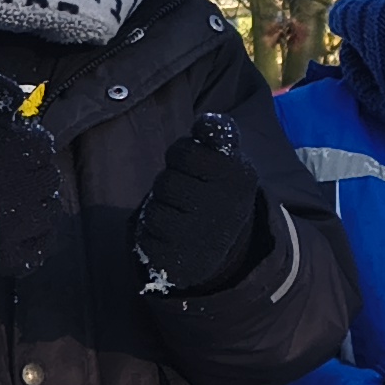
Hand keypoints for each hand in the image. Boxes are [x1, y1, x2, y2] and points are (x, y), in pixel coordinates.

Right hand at [0, 86, 67, 290]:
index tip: (3, 155)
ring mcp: (4, 229)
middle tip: (2, 184)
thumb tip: (27, 90)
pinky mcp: (9, 259)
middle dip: (31, 178)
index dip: (25, 147)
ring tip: (5, 207)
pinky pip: (46, 243)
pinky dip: (35, 238)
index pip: (40, 144)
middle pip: (50, 177)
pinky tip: (10, 230)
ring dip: (35, 208)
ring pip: (52, 210)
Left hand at [133, 112, 265, 296]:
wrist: (224, 249)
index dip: (183, 156)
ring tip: (181, 216)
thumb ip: (216, 136)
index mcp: (237, 178)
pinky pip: (146, 237)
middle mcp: (225, 210)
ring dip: (161, 209)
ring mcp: (202, 239)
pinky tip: (172, 236)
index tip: (195, 165)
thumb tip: (206, 122)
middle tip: (187, 195)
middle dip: (171, 183)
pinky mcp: (179, 262)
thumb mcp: (225, 160)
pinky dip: (153, 234)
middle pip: (166, 181)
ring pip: (155, 210)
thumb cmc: (216, 192)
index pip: (185, 153)